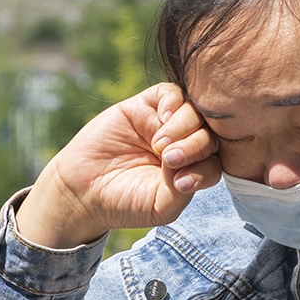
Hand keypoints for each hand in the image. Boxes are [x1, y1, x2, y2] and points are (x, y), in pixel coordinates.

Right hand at [16, 83, 220, 247]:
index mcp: (192, 168)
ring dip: (183, 127)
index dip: (205, 168)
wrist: (83, 191)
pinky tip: (163, 118)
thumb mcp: (162, 206)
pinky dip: (173, 102)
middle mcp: (183, 143)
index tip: (180, 183)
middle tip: (168, 160)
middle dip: (194, 146)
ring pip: (193, 111)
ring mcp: (164, 123)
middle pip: (209, 132)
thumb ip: (186, 187)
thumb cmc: (124, 203)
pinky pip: (170, 93)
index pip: (216, 159)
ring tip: (160, 146)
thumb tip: (192, 158)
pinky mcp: (144, 106)